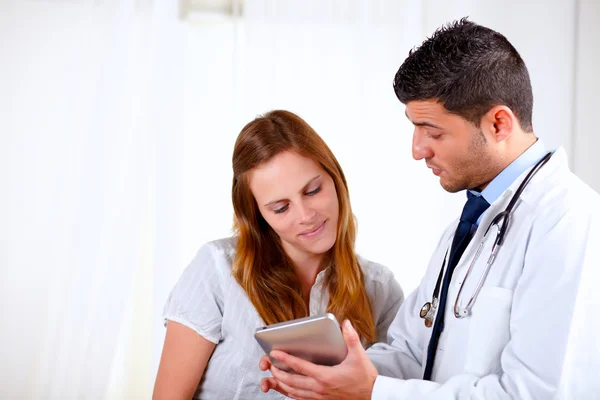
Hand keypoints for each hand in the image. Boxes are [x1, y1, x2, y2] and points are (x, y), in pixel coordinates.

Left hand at [261, 319, 377, 399]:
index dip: (285, 359)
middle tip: (270, 365)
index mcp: (325, 376)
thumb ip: (351, 338)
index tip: (275, 353)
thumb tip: (345, 323)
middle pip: (292, 381)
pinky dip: (292, 394)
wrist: (373, 396)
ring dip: (282, 384)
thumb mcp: (359, 355)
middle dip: (278, 373)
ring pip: (294, 392)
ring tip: (274, 377)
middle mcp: (320, 388)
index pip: (299, 366)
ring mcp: (320, 397)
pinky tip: (288, 390)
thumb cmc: (365, 378)